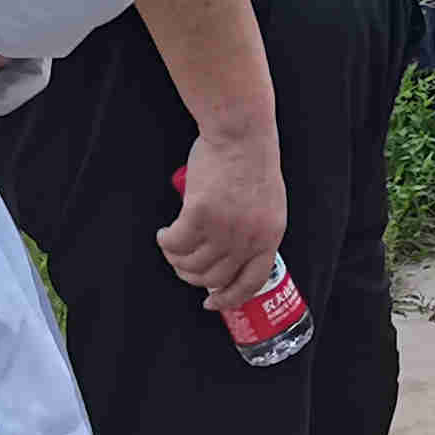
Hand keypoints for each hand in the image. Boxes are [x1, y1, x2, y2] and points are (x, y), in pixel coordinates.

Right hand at [157, 128, 288, 315]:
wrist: (241, 132)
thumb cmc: (251, 161)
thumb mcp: (267, 204)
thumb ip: (254, 231)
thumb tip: (229, 257)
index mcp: (270, 236)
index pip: (251, 282)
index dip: (229, 298)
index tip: (211, 302)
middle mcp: (249, 238)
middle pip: (214, 278)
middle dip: (192, 276)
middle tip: (181, 264)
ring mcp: (224, 228)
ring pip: (192, 263)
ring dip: (176, 259)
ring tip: (171, 245)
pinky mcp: (199, 215)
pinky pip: (176, 243)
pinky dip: (166, 241)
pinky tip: (164, 233)